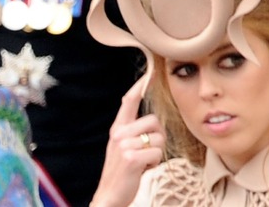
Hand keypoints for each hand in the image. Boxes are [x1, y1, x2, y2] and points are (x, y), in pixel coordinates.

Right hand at [89, 75, 165, 206]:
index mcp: (117, 128)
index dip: (139, 87)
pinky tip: (143, 169)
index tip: (150, 74)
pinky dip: (155, 163)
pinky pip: (158, 153)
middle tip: (147, 152)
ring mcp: (124, 145)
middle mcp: (119, 133)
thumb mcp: (122, 147)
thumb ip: (132, 132)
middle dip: (158, 138)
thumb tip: (151, 121)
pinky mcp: (132, 158)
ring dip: (157, 153)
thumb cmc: (121, 172)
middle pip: (154, 121)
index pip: (128, 102)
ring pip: (159, 138)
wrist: (109, 195)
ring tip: (144, 162)